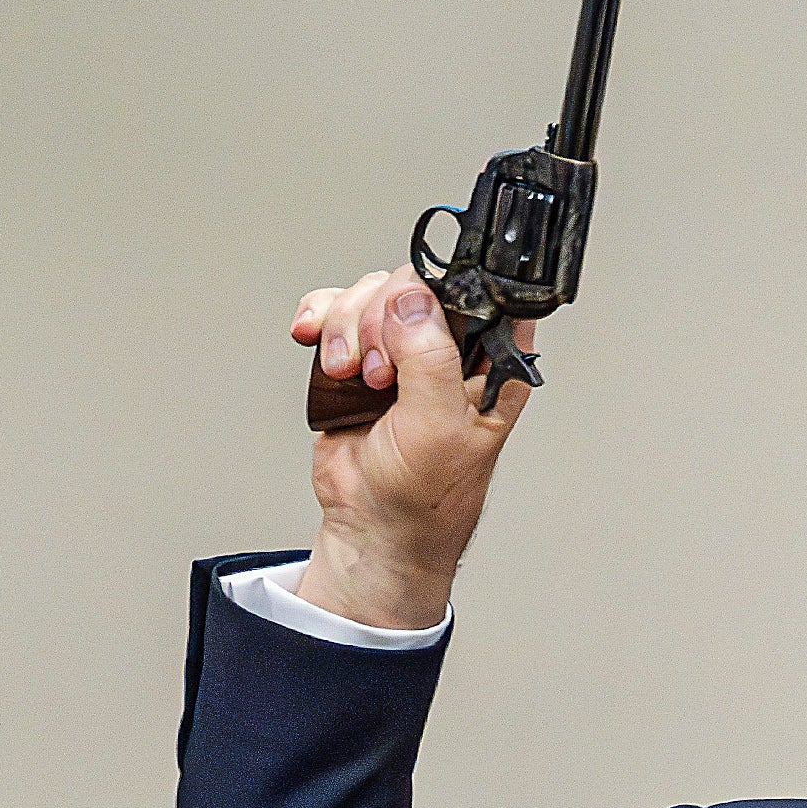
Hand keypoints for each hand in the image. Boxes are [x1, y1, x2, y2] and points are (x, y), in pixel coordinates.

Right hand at [288, 267, 533, 629]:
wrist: (372, 524)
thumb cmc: (424, 491)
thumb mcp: (439, 426)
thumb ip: (430, 358)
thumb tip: (410, 301)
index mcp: (493, 356)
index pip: (478, 289)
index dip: (440, 294)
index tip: (411, 324)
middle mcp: (450, 343)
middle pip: (411, 284)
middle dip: (380, 319)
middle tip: (378, 372)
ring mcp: (403, 345)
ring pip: (370, 292)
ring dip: (347, 326)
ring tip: (349, 374)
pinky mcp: (361, 353)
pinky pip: (337, 309)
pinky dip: (320, 318)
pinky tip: (313, 339)